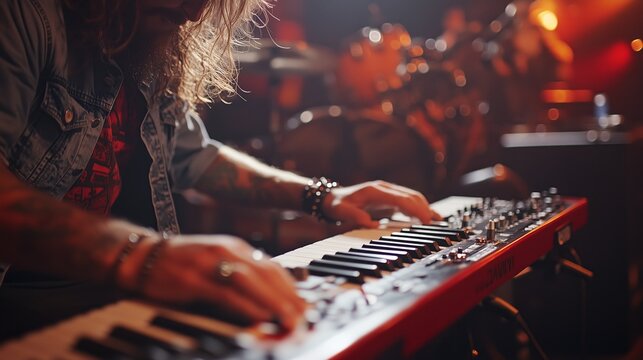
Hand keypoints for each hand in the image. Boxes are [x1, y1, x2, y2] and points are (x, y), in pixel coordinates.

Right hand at [118, 235, 305, 330]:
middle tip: (305, 317)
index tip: (305, 306)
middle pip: (267, 274)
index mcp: (236, 248)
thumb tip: (268, 300)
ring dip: (274, 302)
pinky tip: (260, 317)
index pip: (272, 268)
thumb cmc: (183, 265)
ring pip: (252, 281)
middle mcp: (228, 250)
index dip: (292, 288)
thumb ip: (241, 277)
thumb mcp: (217, 264)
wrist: (143, 257)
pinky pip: (227, 293)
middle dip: (289, 297)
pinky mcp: (195, 278)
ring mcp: (211, 262)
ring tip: (290, 319)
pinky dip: (246, 305)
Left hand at [322, 180, 442, 227]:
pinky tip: (429, 216)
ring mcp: (388, 192)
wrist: (332, 198)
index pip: (401, 198)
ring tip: (437, 221)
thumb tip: (370, 223)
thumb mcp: (341, 210)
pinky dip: (420, 208)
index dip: (415, 209)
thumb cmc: (337, 204)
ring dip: (425, 208)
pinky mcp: (390, 198)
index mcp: (375, 190)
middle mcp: (384, 189)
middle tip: (435, 224)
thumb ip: (354, 216)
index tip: (426, 220)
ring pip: (412, 197)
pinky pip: (408, 202)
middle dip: (424, 209)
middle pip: (410, 196)